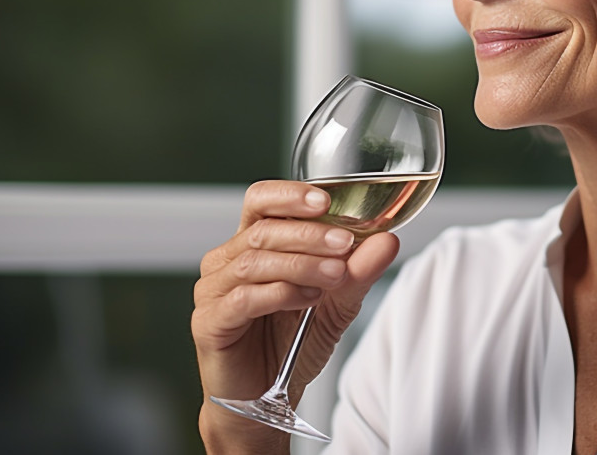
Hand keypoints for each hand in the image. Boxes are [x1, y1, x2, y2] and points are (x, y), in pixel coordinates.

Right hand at [192, 180, 399, 451]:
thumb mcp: (336, 303)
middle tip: (344, 244)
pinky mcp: (209, 322)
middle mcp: (226, 261)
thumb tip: (387, 240)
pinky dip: (280, 294)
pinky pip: (243, 298)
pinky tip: (307, 299)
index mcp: (251, 244)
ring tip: (334, 275)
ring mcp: (213, 291)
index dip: (289, 195)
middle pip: (262, 230)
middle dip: (308, 234)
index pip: (261, 200)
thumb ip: (357, 270)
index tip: (325, 200)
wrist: (266, 401)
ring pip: (254, 262)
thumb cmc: (292, 344)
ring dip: (301, 264)